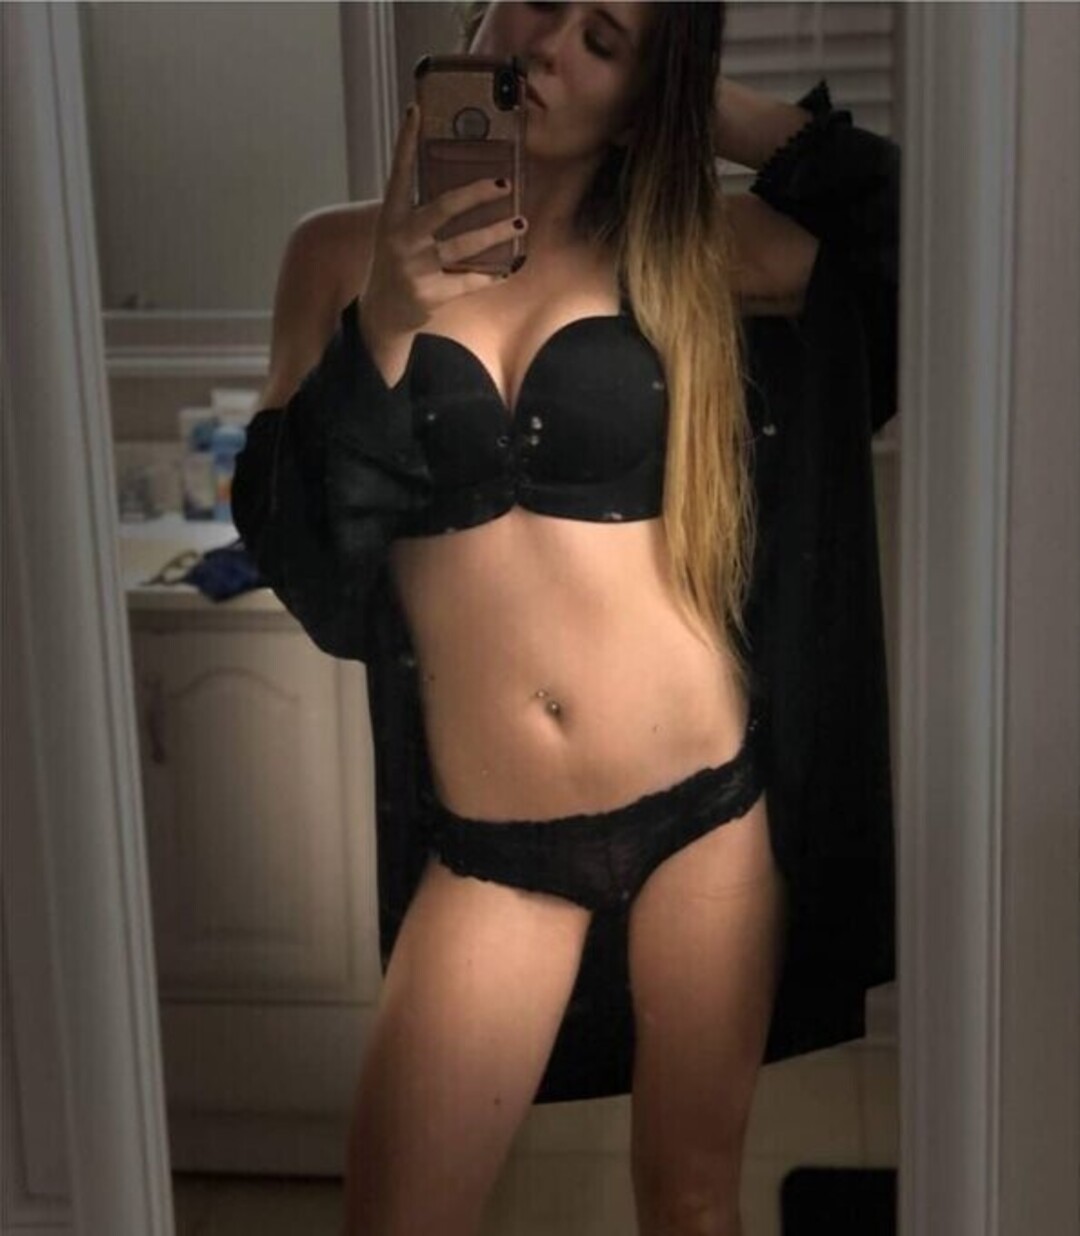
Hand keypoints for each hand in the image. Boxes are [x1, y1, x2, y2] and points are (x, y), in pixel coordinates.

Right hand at [361, 104, 527, 340]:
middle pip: (442, 208)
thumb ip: (417, 209)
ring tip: (520, 223)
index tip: (416, 111)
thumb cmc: (397, 264)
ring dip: (496, 233)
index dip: (406, 142)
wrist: (383, 315)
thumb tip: (456, 183)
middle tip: (505, 184)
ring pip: (464, 245)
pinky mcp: (431, 294)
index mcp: (390, 218)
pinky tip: (511, 267)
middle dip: (476, 194)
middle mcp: (401, 239)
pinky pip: (470, 280)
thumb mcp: (396, 233)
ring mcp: (416, 268)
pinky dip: (493, 275)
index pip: (398, 173)